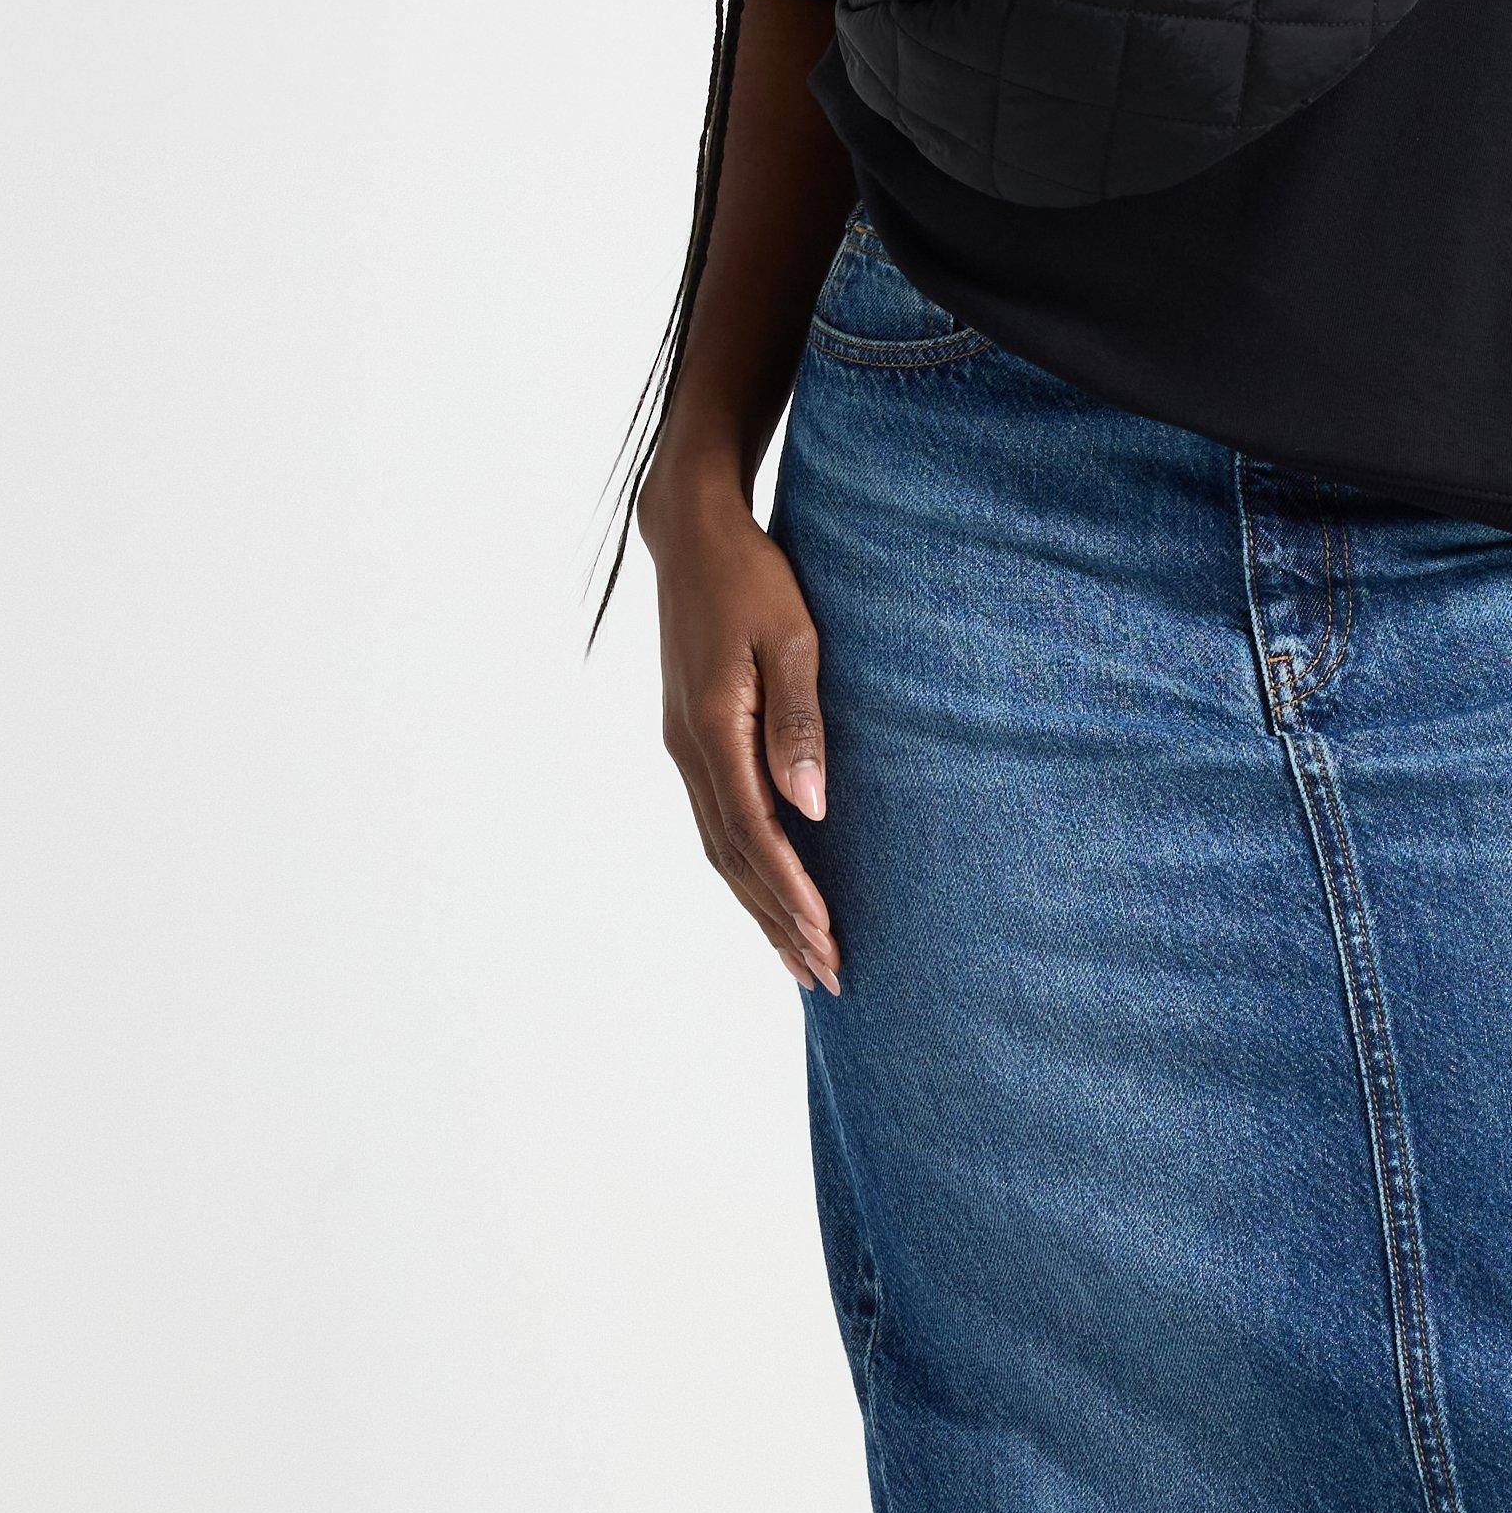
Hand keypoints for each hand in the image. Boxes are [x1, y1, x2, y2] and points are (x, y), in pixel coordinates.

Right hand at [646, 474, 837, 991]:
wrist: (693, 537)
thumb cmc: (753, 580)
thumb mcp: (791, 639)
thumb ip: (799, 723)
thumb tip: (811, 808)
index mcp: (712, 729)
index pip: (755, 832)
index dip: (791, 891)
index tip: (827, 937)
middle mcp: (689, 750)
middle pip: (733, 859)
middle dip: (780, 921)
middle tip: (826, 975)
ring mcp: (684, 748)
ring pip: (720, 850)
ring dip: (760, 908)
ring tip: (801, 959)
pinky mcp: (692, 740)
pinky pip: (717, 824)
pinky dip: (745, 871)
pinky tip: (769, 895)